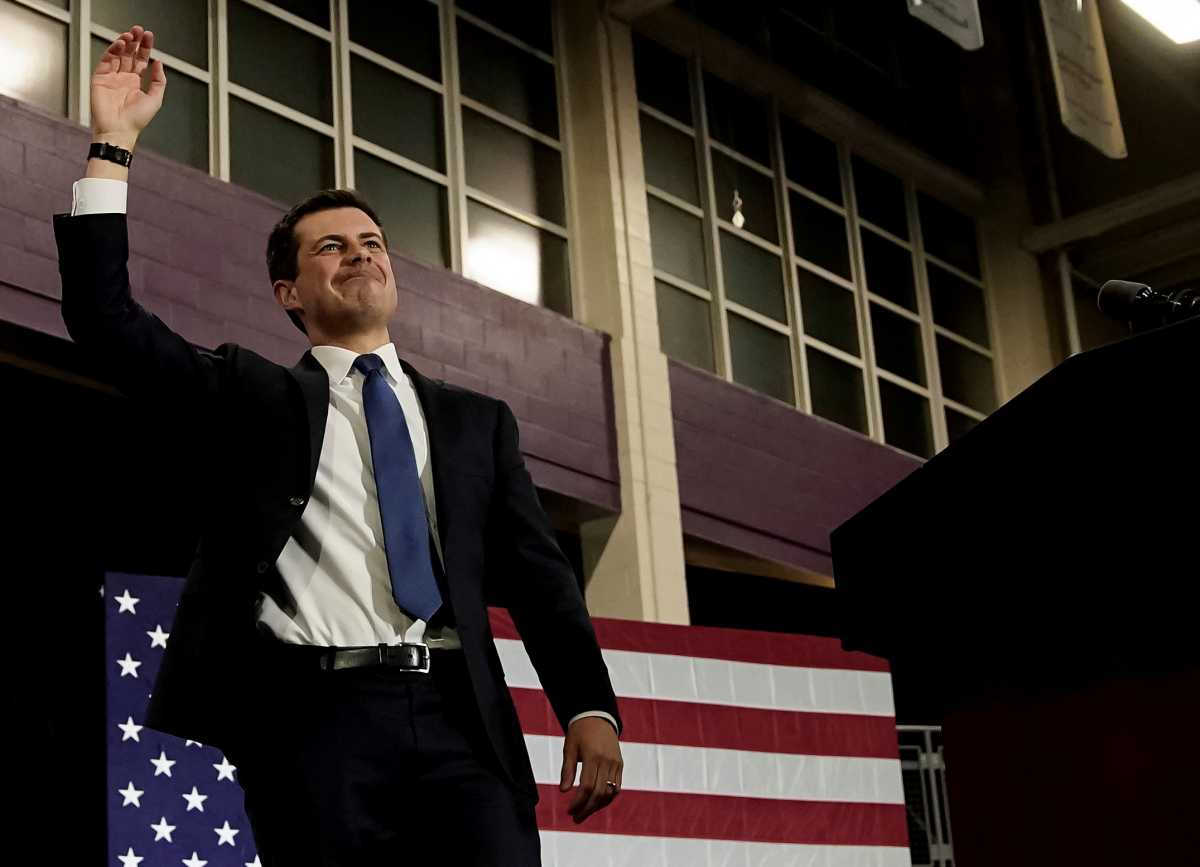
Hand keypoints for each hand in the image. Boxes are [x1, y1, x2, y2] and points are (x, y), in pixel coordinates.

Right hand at [91, 24, 165, 150]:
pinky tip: (120, 44)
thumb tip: (159, 63)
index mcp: (135, 82)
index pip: (140, 60)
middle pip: (129, 54)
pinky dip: (112, 51)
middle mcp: (123, 78)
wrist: (119, 130)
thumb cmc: (136, 120)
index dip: (145, 48)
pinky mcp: (100, 78)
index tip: (149, 36)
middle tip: (139, 30)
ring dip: (123, 43)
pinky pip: (106, 60)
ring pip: (117, 55)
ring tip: (130, 35)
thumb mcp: (155, 99)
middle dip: (134, 41)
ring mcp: (111, 77)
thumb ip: (159, 80)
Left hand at [559, 716, 621, 823]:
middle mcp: (607, 761)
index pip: (587, 787)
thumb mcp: (569, 748)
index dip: (578, 802)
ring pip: (609, 793)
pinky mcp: (620, 764)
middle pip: (599, 793)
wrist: (597, 717)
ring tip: (584, 813)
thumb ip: (567, 770)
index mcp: (593, 756)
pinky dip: (607, 798)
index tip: (569, 811)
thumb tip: (564, 791)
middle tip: (575, 818)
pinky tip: (596, 804)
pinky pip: (616, 787)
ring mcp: (616, 763)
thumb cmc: (579, 732)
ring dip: (597, 806)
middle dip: (587, 809)